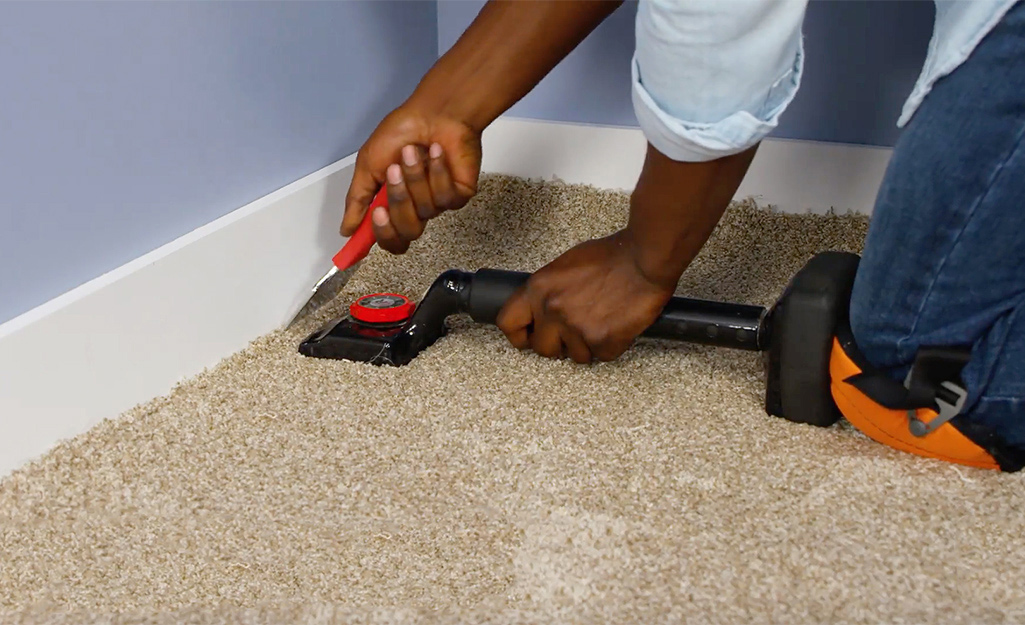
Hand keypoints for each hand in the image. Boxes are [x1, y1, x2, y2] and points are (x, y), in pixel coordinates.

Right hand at [342, 103, 481, 253]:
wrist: (434, 112)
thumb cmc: (401, 132)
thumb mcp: (368, 165)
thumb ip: (357, 200)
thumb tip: (346, 229)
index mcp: (394, 204)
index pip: (390, 238)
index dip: (382, 236)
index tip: (376, 218)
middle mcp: (416, 207)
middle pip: (407, 232)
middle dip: (398, 202)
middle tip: (393, 173)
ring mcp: (439, 202)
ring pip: (426, 212)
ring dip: (416, 179)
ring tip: (413, 153)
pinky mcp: (459, 194)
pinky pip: (445, 198)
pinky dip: (437, 173)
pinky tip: (435, 153)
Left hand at [496, 231, 677, 362]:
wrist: (645, 259)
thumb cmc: (612, 256)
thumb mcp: (566, 264)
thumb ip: (548, 289)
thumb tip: (540, 309)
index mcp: (539, 288)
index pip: (508, 323)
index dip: (519, 335)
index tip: (529, 337)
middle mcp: (553, 310)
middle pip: (542, 348)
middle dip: (558, 344)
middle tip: (575, 331)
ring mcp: (577, 328)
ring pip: (574, 356)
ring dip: (587, 345)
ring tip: (601, 321)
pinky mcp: (602, 341)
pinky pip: (601, 356)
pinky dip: (610, 345)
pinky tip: (616, 324)